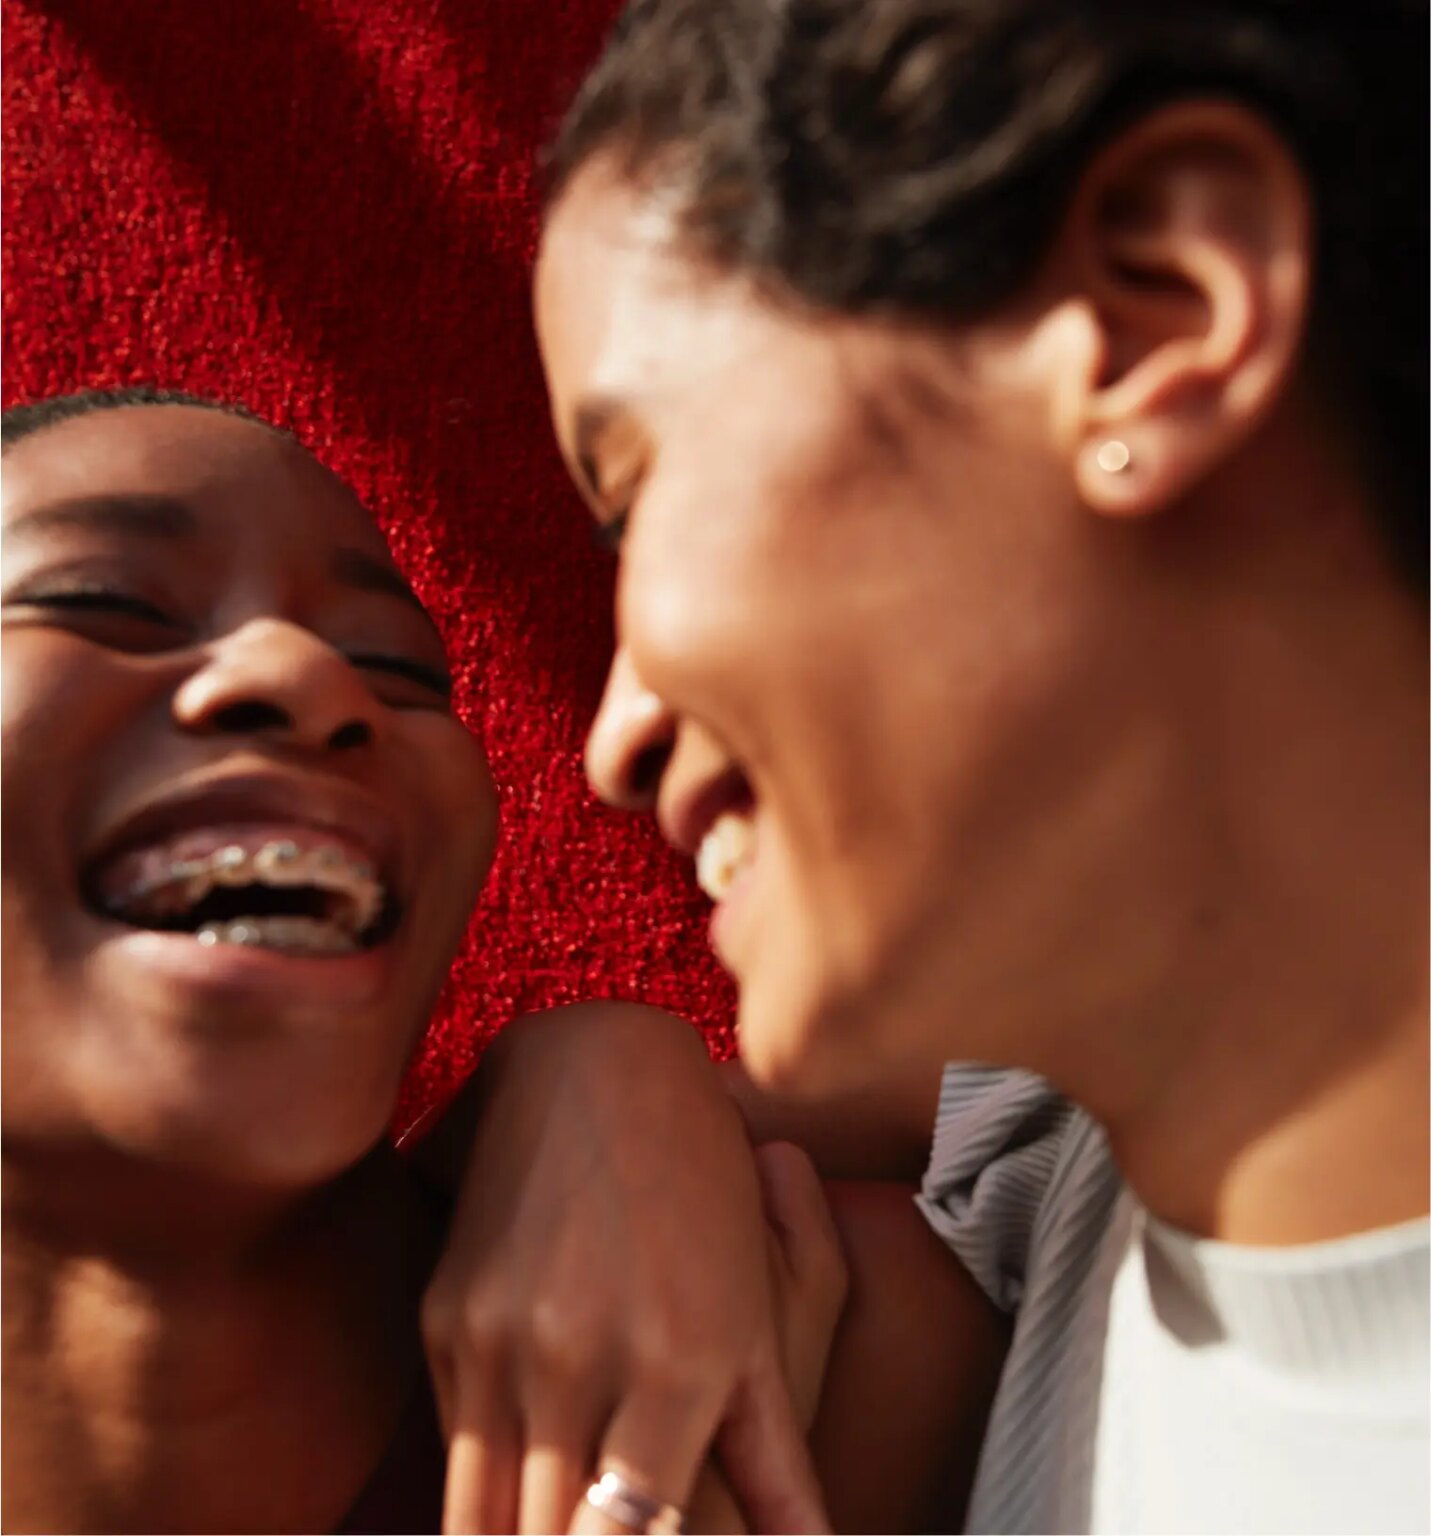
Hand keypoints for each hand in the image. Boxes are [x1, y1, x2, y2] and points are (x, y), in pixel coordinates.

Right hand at [420, 1004, 840, 1534]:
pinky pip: (455, 1437)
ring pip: (476, 1513)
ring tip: (546, 1528)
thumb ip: (780, 1451)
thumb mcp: (772, 1306)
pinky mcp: (445, 1313)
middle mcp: (577, 1361)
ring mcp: (500, 1336)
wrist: (597, 1067)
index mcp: (676, 1372)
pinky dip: (478, 1484)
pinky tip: (510, 1502)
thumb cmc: (708, 1190)